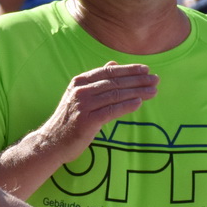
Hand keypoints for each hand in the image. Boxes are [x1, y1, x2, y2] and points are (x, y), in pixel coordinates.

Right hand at [37, 62, 157, 161]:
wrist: (51, 142)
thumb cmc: (68, 120)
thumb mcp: (79, 95)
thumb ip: (96, 80)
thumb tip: (113, 63)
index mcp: (80, 81)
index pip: (108, 71)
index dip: (128, 69)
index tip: (146, 69)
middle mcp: (81, 91)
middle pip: (115, 82)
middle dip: (138, 80)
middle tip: (155, 79)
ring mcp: (83, 105)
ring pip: (116, 95)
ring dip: (137, 92)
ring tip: (153, 91)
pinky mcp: (87, 121)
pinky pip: (111, 110)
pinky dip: (127, 106)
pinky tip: (139, 103)